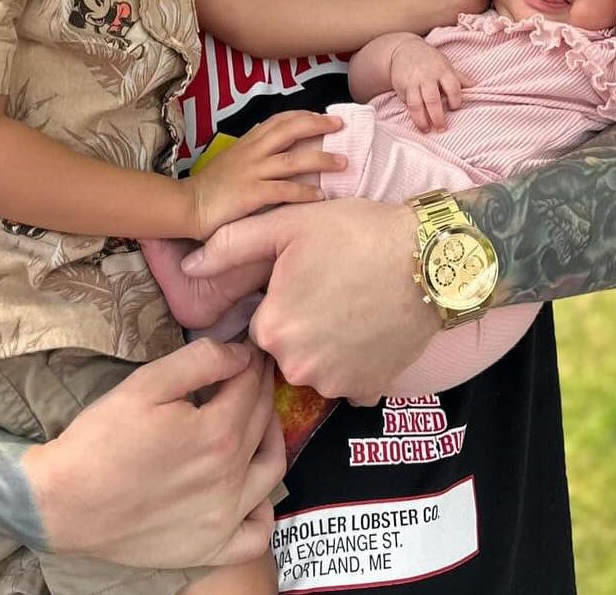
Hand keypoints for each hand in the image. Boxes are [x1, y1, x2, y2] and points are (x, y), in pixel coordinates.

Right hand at [30, 338, 284, 565]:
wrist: (64, 502)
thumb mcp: (146, 383)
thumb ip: (200, 361)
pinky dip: (264, 511)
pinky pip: (258, 533)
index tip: (250, 347)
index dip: (253, 359)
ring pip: (272, 470)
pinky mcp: (212, 547)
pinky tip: (251, 490)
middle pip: (263, 419)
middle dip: (263, 387)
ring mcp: (225, 516)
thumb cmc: (102, 438)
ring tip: (260, 418)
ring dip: (273, 435)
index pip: (251, 384)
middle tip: (255, 371)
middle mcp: (231, 475)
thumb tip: (241, 353)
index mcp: (218, 432)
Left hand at [182, 198, 438, 401]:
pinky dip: (356, 363)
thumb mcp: (288, 225)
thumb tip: (187, 266)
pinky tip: (368, 330)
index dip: (281, 299)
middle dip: (301, 325)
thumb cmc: (356, 234)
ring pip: (317, 368)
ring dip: (327, 346)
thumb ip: (231, 245)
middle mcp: (300, 369)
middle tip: (331, 290)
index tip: (304, 279)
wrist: (428, 257)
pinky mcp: (370, 390)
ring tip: (353, 306)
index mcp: (273, 329)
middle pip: (286, 349)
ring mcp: (338, 384)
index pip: (261, 324)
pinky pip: (350, 383)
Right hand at [187, 110, 346, 237]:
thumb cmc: (210, 186)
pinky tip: (321, 196)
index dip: (304, 115)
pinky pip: (284, 191)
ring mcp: (253, 172)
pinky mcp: (252, 194)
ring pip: (294, 160)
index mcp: (248, 142)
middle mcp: (253, 152)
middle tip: (341, 125)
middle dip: (318, 124)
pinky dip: (305, 192)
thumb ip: (253, 151)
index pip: (280, 119)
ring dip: (321, 159)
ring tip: (343, 162)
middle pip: (291, 130)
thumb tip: (272, 145)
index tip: (324, 115)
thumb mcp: (232, 160)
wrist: (187, 205)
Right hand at [390, 36, 465, 131]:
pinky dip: (413, 115)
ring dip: (422, 119)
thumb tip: (476, 87)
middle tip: (441, 129)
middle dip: (437, 116)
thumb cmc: (429, 60)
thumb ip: (459, 78)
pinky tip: (418, 123)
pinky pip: (408, 103)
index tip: (454, 107)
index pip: (452, 86)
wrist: (404, 49)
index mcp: (443, 71)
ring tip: (427, 129)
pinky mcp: (403, 87)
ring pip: (417, 103)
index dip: (455, 99)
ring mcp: (414, 82)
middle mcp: (428, 77)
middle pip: (432, 98)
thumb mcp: (446, 65)